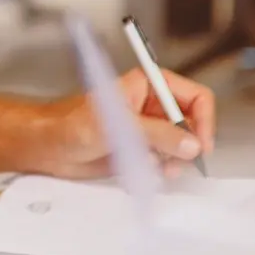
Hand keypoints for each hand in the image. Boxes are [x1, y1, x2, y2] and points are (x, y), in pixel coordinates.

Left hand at [29, 68, 216, 179]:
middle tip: (179, 162)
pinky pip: (166, 158)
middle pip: (192, 122)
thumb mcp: (121, 126)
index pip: (195, 96)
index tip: (200, 145)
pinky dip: (163, 167)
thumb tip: (192, 144)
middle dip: (189, 144)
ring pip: (181, 143)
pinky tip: (147, 169)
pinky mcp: (140, 146)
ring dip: (177, 159)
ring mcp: (148, 126)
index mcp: (149, 84)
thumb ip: (159, 134)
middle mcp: (152, 104)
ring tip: (163, 169)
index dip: (204, 120)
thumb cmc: (73, 124)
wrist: (51, 146)